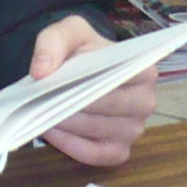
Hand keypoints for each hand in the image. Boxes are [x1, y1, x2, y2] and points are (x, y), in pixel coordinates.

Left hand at [31, 14, 155, 168]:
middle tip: (42, 99)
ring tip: (41, 112)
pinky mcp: (119, 150)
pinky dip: (69, 145)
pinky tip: (51, 131)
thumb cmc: (82, 49)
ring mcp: (134, 130)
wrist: (81, 68)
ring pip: (96, 130)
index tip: (57, 80)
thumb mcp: (68, 32)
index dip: (85, 81)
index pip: (119, 78)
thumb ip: (53, 43)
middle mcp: (145, 102)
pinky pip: (93, 154)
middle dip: (71, 103)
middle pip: (106, 106)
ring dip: (66, 123)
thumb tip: (41, 71)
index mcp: (144, 70)